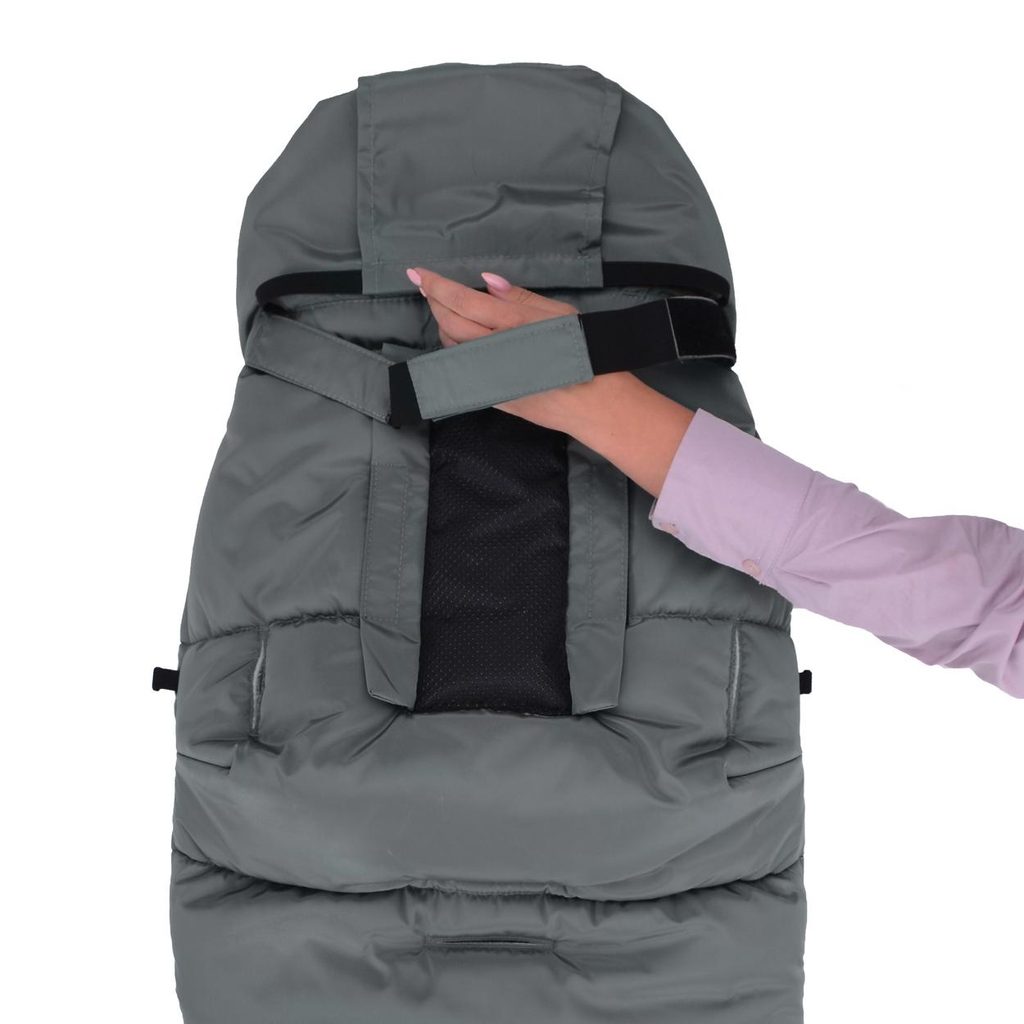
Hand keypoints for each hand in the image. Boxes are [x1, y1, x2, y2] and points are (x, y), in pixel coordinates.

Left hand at [406, 265, 621, 432]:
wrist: (594, 403)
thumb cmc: (585, 352)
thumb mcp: (560, 314)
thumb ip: (521, 298)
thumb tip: (488, 282)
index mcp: (514, 324)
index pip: (463, 301)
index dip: (436, 286)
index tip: (417, 273)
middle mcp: (496, 351)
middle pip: (450, 322)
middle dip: (434, 302)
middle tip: (428, 287)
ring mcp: (491, 376)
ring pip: (452, 347)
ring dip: (444, 325)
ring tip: (447, 310)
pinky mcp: (491, 394)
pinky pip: (462, 369)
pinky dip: (455, 349)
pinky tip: (459, 340)